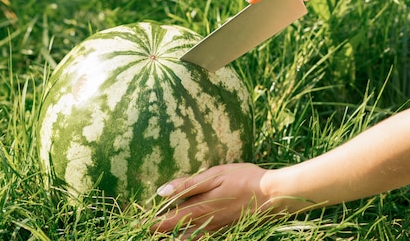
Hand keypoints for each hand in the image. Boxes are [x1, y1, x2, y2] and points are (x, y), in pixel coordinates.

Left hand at [150, 163, 272, 235]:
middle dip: (160, 234)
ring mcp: (217, 227)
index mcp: (199, 208)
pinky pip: (205, 237)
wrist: (273, 196)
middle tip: (145, 233)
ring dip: (175, 237)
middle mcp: (205, 222)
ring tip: (163, 238)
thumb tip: (161, 192)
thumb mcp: (214, 175)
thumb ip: (188, 185)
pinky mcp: (227, 228)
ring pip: (189, 238)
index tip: (137, 226)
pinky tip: (190, 236)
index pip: (168, 220)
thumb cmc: (243, 180)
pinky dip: (193, 238)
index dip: (151, 224)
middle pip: (176, 233)